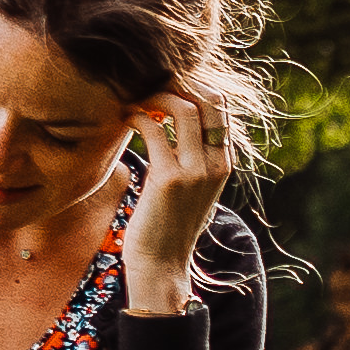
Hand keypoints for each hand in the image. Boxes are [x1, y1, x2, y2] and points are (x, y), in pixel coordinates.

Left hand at [125, 87, 236, 298]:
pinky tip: (126, 119)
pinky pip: (153, 130)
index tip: (167, 84)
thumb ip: (193, 159)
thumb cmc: (169, 227)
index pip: (220, 107)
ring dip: (156, 96)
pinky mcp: (168, 179)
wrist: (161, 266)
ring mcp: (194, 171)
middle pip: (209, 99)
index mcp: (224, 164)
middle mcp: (215, 164)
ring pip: (183, 109)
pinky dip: (137, 117)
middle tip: (153, 83)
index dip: (194, 87)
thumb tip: (176, 128)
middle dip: (181, 83)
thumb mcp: (192, 191)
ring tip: (137, 99)